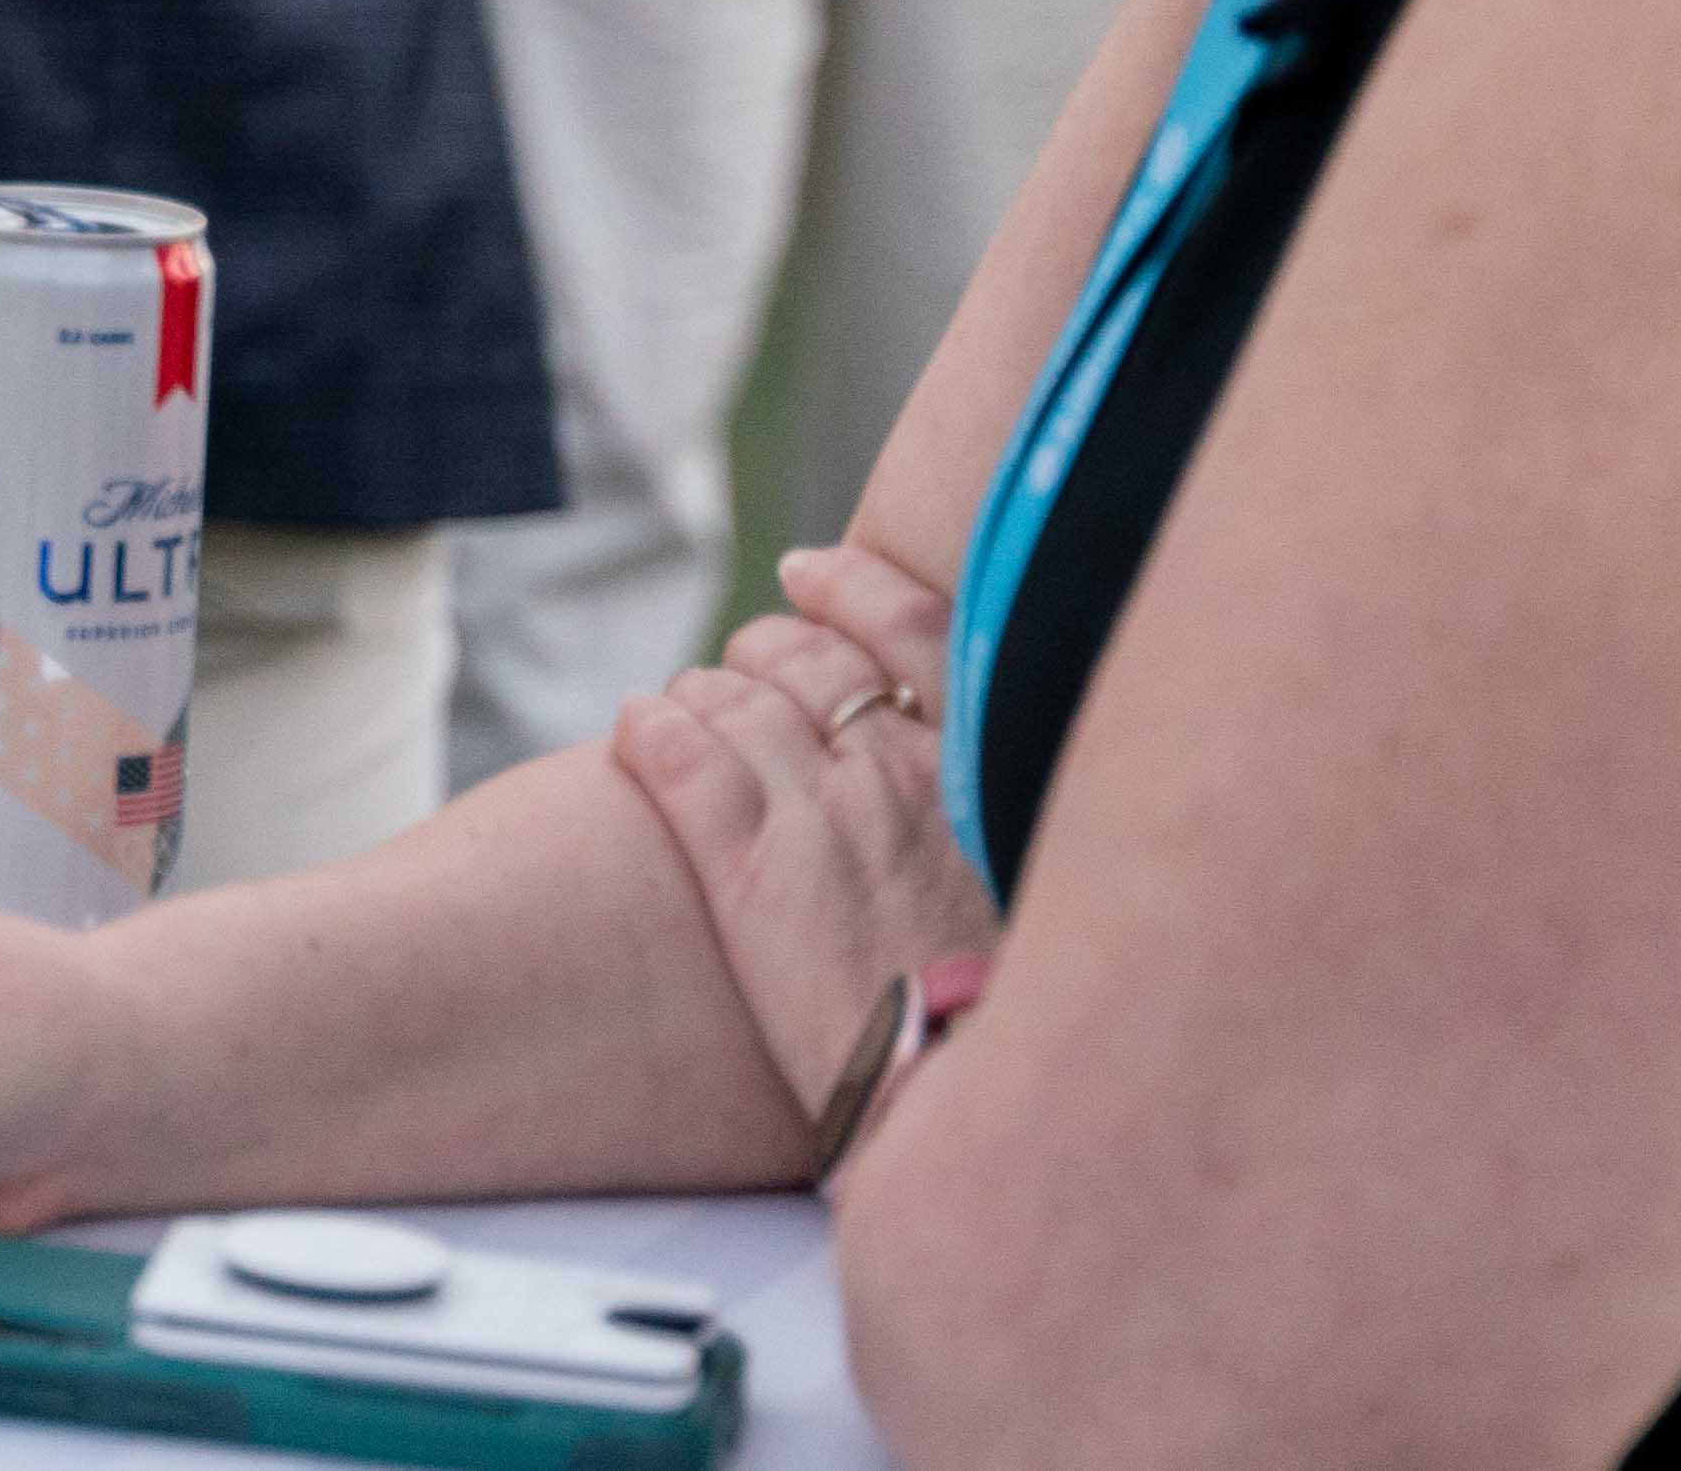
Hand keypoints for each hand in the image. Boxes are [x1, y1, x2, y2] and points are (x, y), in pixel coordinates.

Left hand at [608, 544, 1001, 1160]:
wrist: (963, 1108)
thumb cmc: (1012, 1025)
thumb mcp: (1047, 897)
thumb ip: (997, 817)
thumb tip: (978, 789)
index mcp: (979, 774)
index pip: (911, 628)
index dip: (849, 587)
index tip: (809, 572)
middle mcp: (900, 776)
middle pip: (804, 659)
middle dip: (760, 651)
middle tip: (738, 671)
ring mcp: (819, 816)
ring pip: (729, 701)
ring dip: (697, 695)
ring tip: (680, 715)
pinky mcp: (745, 867)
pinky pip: (677, 755)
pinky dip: (648, 729)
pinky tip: (634, 733)